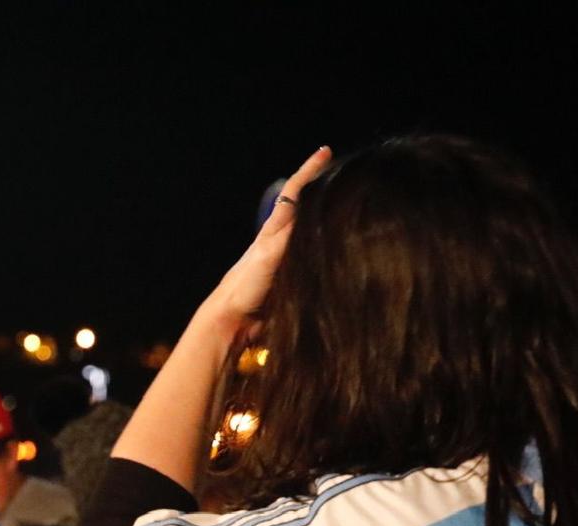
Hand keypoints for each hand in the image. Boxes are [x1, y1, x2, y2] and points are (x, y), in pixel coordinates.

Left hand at [206, 146, 331, 326]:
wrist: (232, 321)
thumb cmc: (244, 288)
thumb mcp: (268, 255)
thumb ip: (287, 235)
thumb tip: (308, 211)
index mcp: (273, 229)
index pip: (295, 192)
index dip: (309, 171)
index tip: (324, 152)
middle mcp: (279, 239)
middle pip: (303, 205)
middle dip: (321, 188)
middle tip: (343, 173)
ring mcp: (284, 256)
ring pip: (308, 228)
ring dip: (325, 215)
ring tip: (345, 203)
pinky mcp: (288, 276)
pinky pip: (311, 251)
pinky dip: (323, 242)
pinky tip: (335, 244)